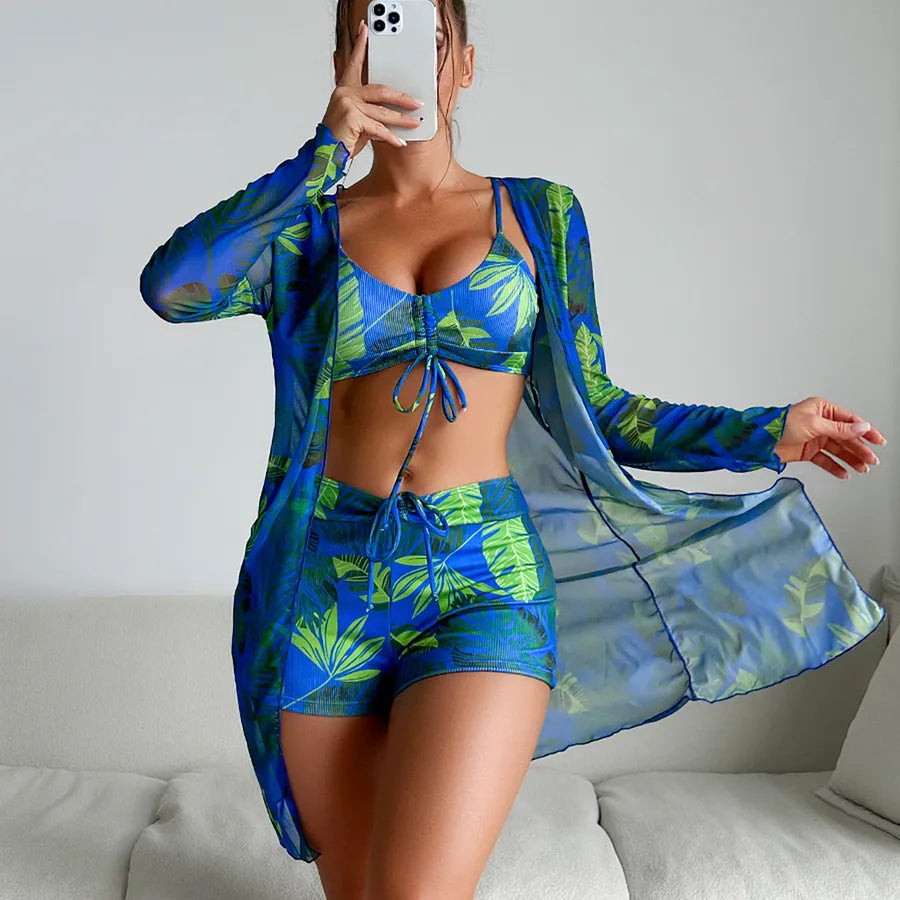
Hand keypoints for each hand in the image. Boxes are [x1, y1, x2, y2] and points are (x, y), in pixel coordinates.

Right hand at [323, 19, 423, 154]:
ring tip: (414, 122)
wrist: (325, 155)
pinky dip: (391, 137)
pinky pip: (378, 127)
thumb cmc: (340, 138)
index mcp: (345, 89)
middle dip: (401, 97)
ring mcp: (348, 104)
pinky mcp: (353, 118)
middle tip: (416, 102)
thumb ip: (369, 110)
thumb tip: (392, 111)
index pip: (354, 63)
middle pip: (380, 90)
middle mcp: (345, 93)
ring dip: (402, 119)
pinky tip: (400, 141)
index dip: (360, 46)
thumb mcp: (356, 120)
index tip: (364, 30)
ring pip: (382, 111)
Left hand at [774, 396, 886, 477]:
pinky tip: (844, 473)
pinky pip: (825, 459)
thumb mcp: (814, 424)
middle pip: (845, 437)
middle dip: (859, 449)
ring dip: (850, 459)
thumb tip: (861, 427)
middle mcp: (820, 423)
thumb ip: (840, 429)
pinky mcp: (806, 451)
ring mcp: (814, 438)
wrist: (759, 441)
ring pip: (837, 450)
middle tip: (871, 460)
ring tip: (862, 468)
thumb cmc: (780, 424)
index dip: (865, 431)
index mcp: (822, 409)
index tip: (878, 441)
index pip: (850, 421)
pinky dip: (834, 467)